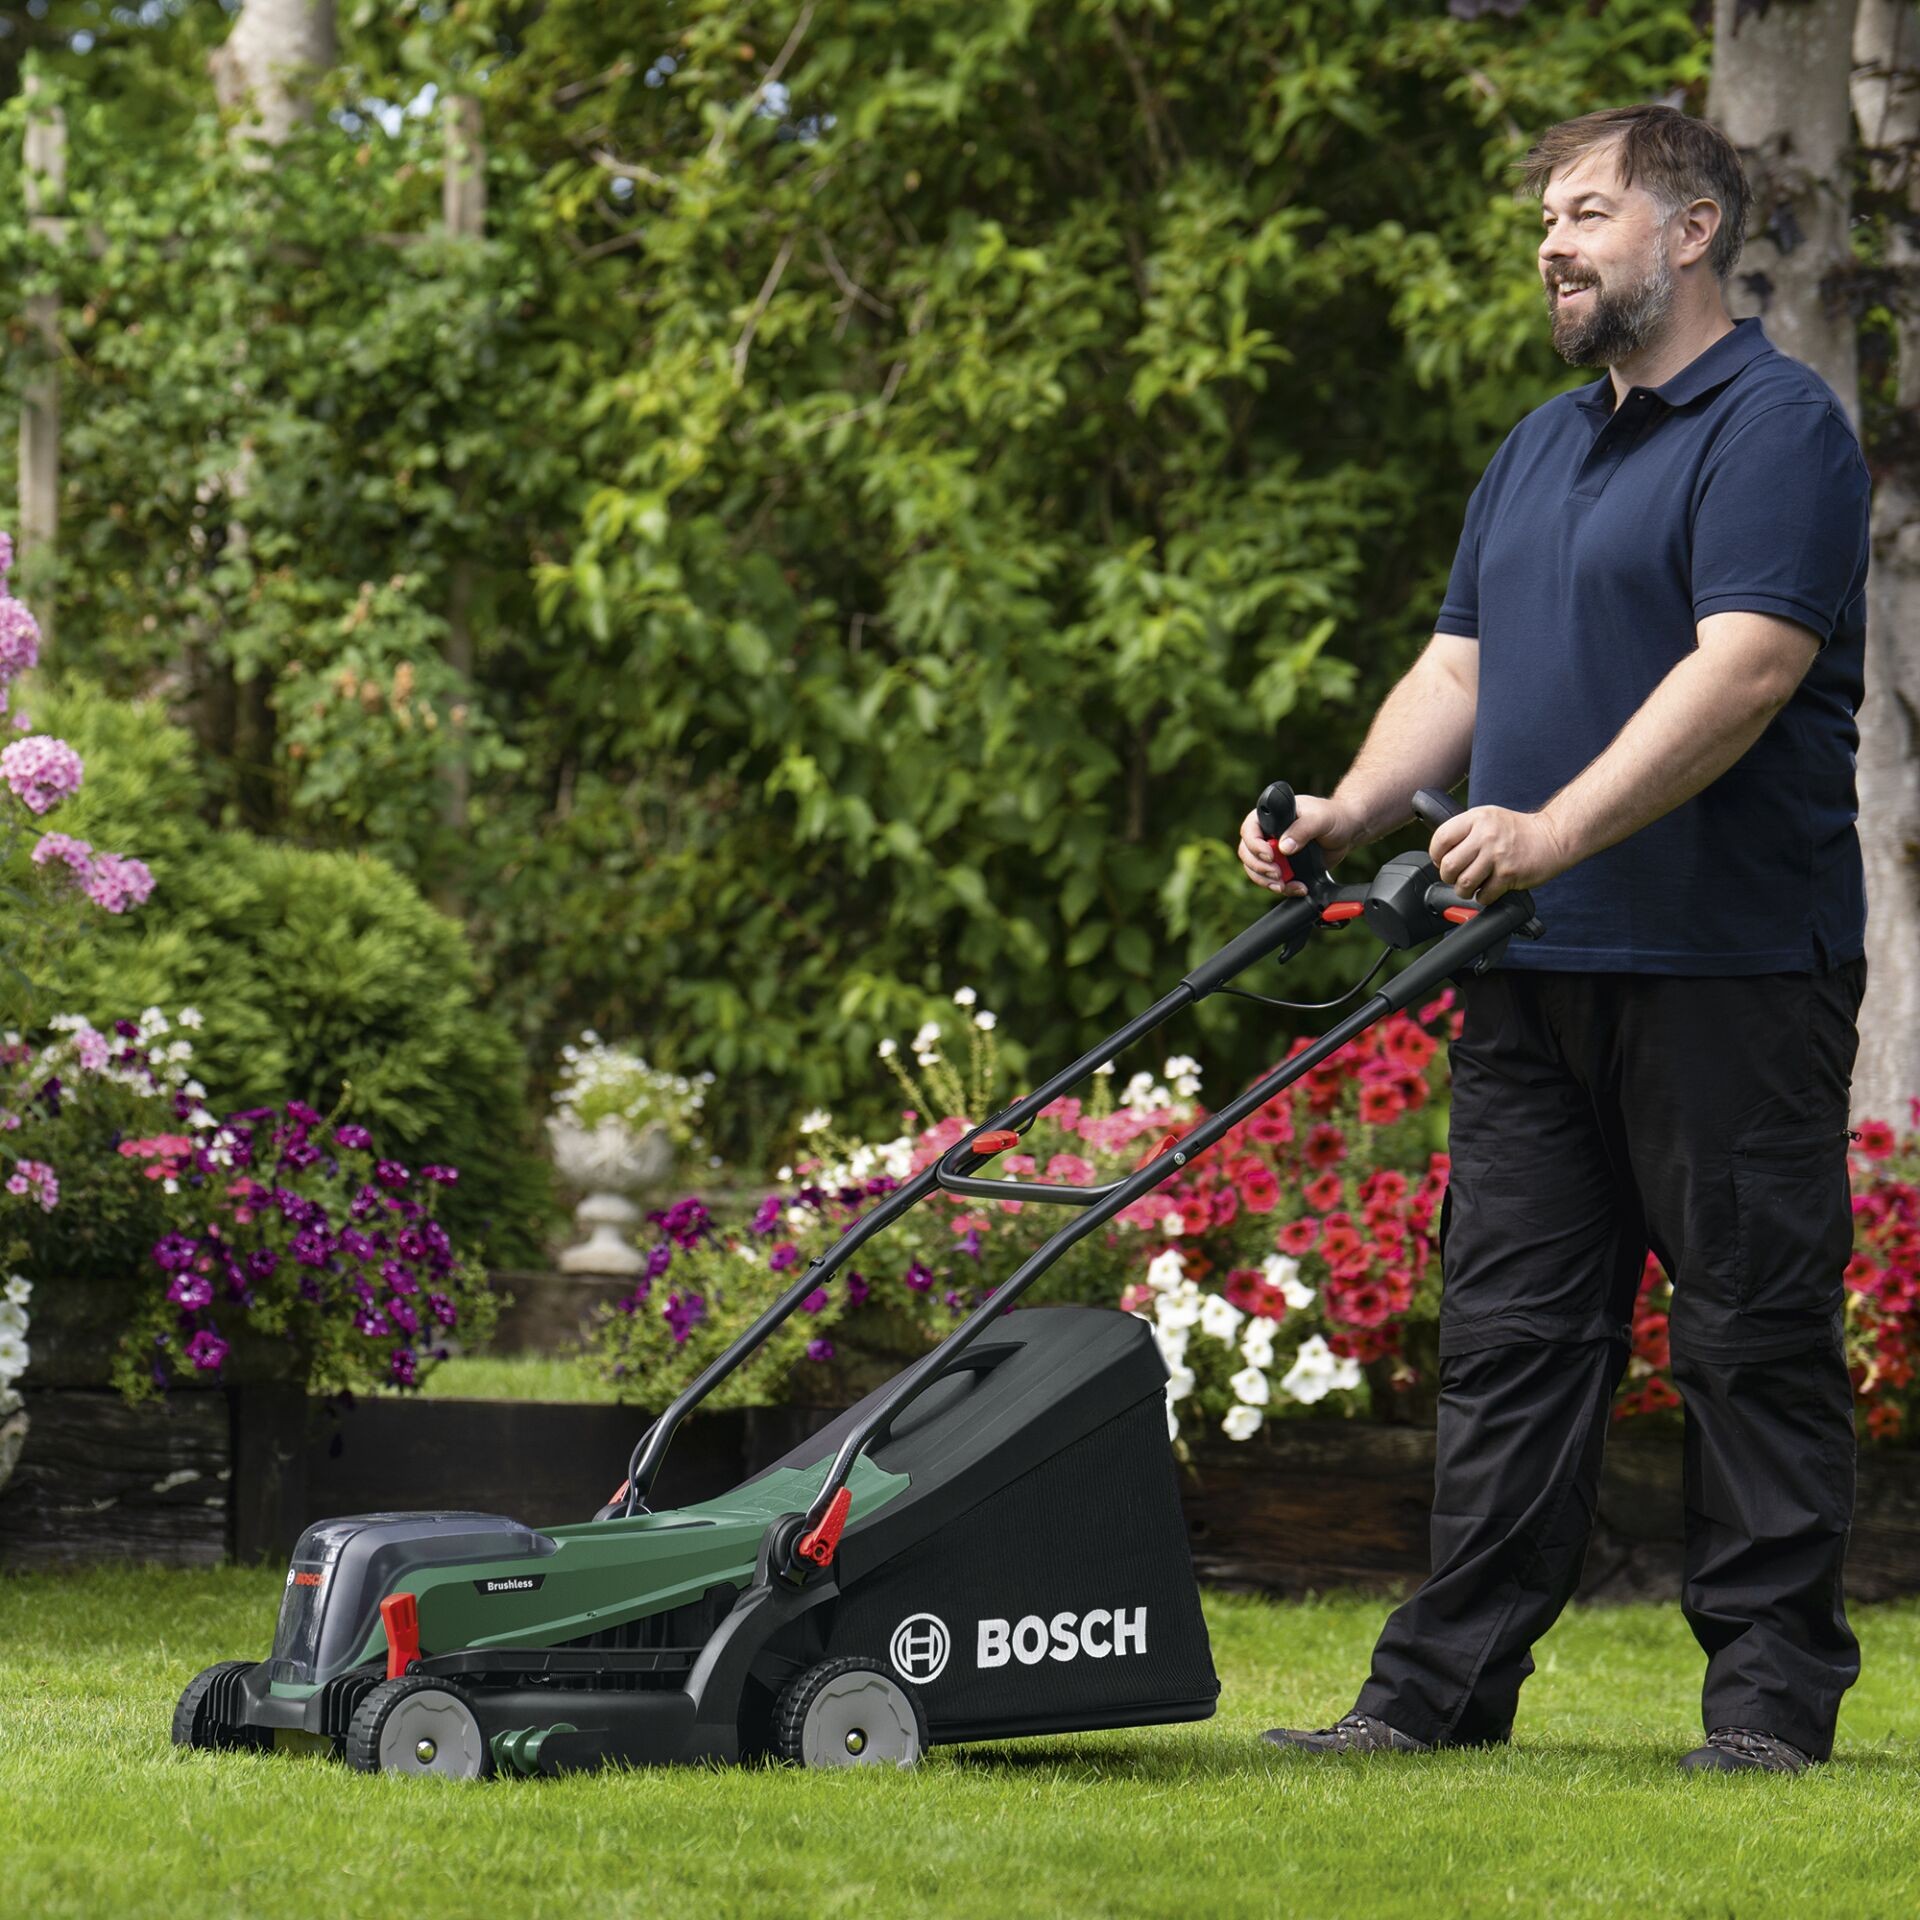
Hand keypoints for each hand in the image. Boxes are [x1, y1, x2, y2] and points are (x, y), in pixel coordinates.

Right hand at [1237, 795, 1357, 896]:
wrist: (1347, 832)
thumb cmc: (1333, 817)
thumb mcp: (1320, 819)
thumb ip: (1302, 830)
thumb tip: (1284, 847)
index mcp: (1271, 816)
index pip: (1249, 829)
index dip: (1255, 845)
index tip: (1271, 855)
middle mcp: (1267, 834)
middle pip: (1247, 853)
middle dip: (1259, 867)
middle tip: (1277, 874)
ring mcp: (1273, 852)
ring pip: (1255, 870)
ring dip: (1266, 881)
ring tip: (1284, 885)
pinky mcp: (1283, 867)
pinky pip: (1272, 881)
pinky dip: (1283, 888)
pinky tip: (1298, 887)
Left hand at [1429, 806, 1570, 904]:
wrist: (1553, 837)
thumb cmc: (1518, 831)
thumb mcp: (1489, 819)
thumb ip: (1466, 831)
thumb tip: (1440, 855)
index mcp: (1477, 818)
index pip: (1441, 838)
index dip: (1435, 855)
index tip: (1441, 861)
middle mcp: (1486, 835)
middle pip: (1449, 865)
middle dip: (1448, 877)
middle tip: (1455, 877)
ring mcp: (1498, 855)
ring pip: (1464, 883)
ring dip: (1463, 891)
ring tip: (1470, 887)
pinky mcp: (1509, 874)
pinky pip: (1484, 894)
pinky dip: (1483, 897)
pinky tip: (1488, 890)